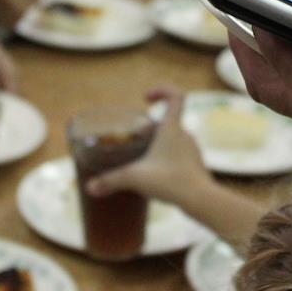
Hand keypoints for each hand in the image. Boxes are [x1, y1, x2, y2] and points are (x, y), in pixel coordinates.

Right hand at [84, 87, 211, 205]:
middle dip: (150, 127)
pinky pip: (179, 156)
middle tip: (135, 137)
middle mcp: (185, 135)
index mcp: (172, 128)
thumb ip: (111, 181)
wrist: (201, 200)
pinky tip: (157, 175)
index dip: (162, 90)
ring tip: (143, 157)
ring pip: (174, 139)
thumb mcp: (136, 178)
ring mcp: (192, 151)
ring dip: (159, 143)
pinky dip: (167, 159)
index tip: (145, 98)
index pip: (176, 96)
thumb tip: (90, 187)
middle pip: (168, 121)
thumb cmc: (171, 181)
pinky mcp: (195, 166)